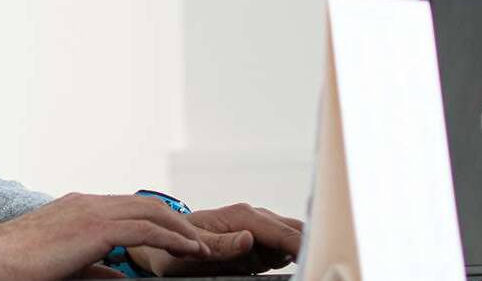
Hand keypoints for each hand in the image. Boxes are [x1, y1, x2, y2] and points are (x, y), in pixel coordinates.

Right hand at [0, 192, 212, 280]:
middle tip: (200, 242)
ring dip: (181, 229)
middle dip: (177, 222)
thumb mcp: (67, 264)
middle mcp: (90, 203)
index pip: (130, 208)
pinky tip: (188, 250)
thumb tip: (120, 276)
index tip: (179, 238)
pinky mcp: (96, 227)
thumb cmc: (21, 265)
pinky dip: (172, 238)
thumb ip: (96, 267)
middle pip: (147, 205)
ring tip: (202, 248)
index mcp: (82, 208)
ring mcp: (93, 211)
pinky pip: (146, 229)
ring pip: (152, 213)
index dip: (159, 222)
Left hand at [127, 202, 304, 277]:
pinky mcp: (256, 241)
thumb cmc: (176, 247)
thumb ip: (222, 244)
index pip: (284, 233)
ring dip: (299, 250)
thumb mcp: (193, 250)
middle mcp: (254, 218)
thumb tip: (249, 238)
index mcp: (243, 216)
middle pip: (296, 229)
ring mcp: (257, 228)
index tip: (318, 259)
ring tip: (302, 264)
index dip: (304, 246)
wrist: (162, 244)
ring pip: (292, 237)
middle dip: (310, 244)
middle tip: (318, 263)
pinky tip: (288, 265)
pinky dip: (289, 256)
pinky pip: (281, 248)